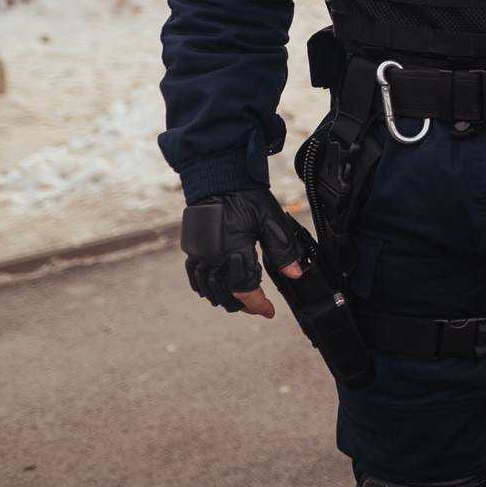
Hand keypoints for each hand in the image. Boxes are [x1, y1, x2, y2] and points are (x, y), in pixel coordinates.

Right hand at [179, 189, 305, 317]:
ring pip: (208, 289)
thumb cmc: (244, 194)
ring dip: (226, 297)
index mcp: (232, 249)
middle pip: (225, 294)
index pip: (244, 289)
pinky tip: (218, 285)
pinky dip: (207, 286)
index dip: (257, 304)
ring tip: (242, 298)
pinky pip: (195, 276)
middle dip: (244, 304)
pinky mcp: (191, 248)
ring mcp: (198, 253)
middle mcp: (211, 256)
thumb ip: (282, 249)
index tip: (268, 311)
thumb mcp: (270, 219)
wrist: (216, 175)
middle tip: (259, 305)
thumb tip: (294, 273)